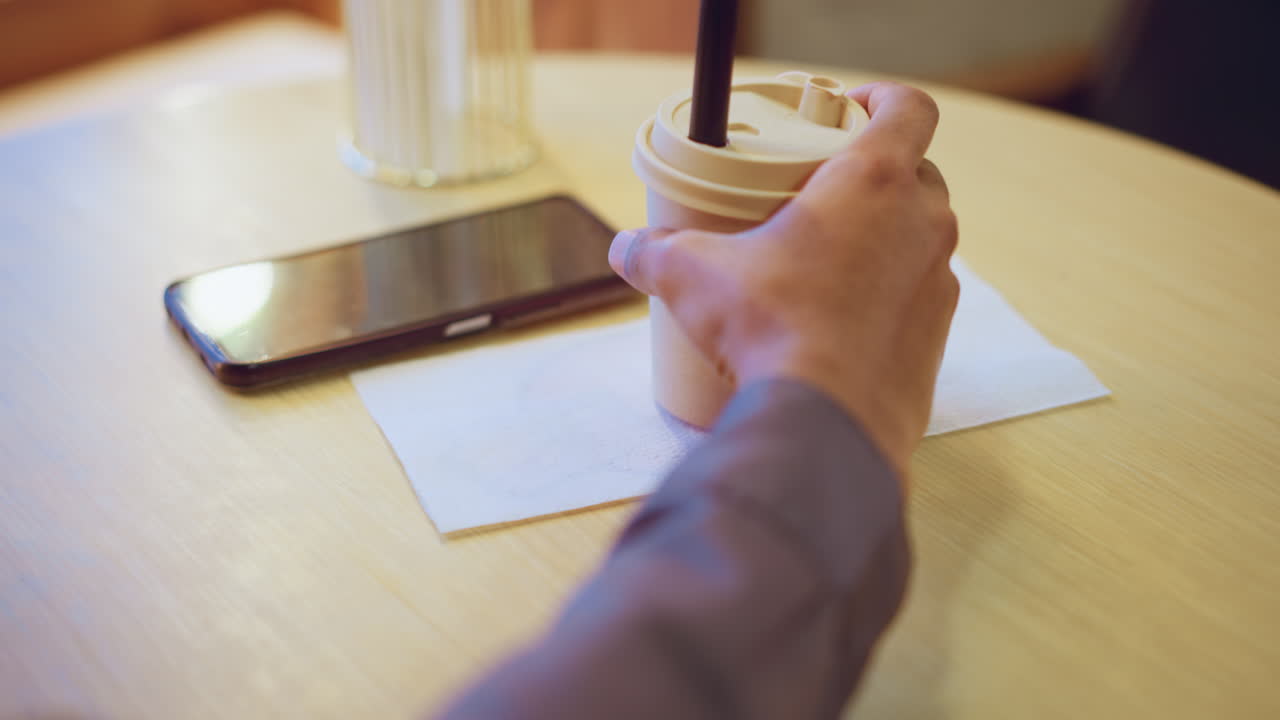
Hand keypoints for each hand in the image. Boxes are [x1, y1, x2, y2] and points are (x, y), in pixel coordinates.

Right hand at [610, 82, 958, 478]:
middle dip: (875, 175)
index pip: (907, 108)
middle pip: (916, 172)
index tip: (847, 111)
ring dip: (884, 236)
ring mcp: (938, 280)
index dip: (882, 99)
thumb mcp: (694, 279)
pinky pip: (918, 294)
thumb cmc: (772, 331)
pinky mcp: (938, 335)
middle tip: (821, 193)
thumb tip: (626, 250)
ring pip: (920, 235)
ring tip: (828, 259)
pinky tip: (842, 316)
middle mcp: (922, 222)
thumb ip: (656, 254)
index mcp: (874, 182)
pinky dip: (889, 294)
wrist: (824, 423)